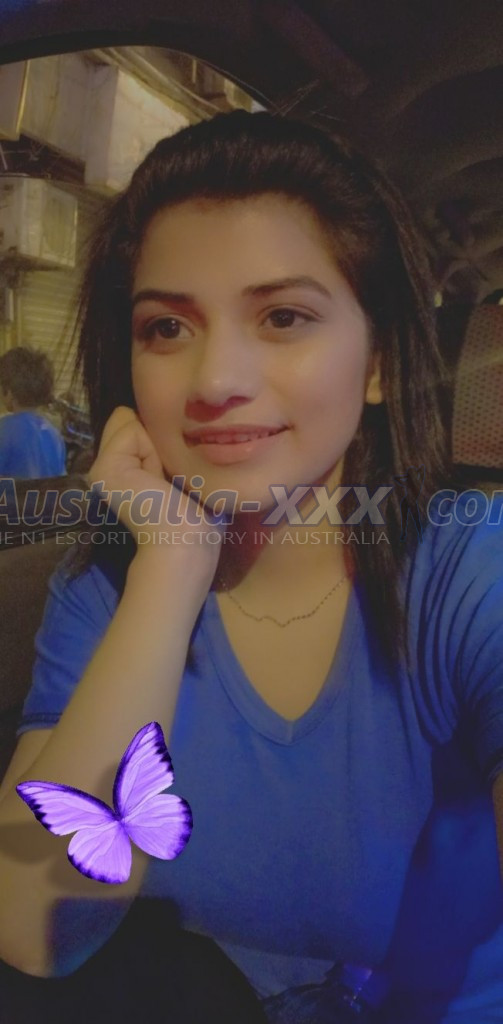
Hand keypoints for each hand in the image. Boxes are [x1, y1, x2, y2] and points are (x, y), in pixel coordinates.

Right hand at [85, 407, 223, 577]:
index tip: (167, 475)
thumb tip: (131, 413)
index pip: (131, 425)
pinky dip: (149, 451)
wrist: (186, 539)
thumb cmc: (192, 507)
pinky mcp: (103, 470)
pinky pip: (130, 431)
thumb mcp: (170, 464)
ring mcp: (99, 469)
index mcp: (120, 468)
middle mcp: (103, 468)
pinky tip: (153, 479)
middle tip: (165, 478)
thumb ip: (152, 442)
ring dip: (154, 446)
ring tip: (160, 479)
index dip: (157, 440)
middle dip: (155, 441)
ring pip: (129, 422)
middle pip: (129, 420)